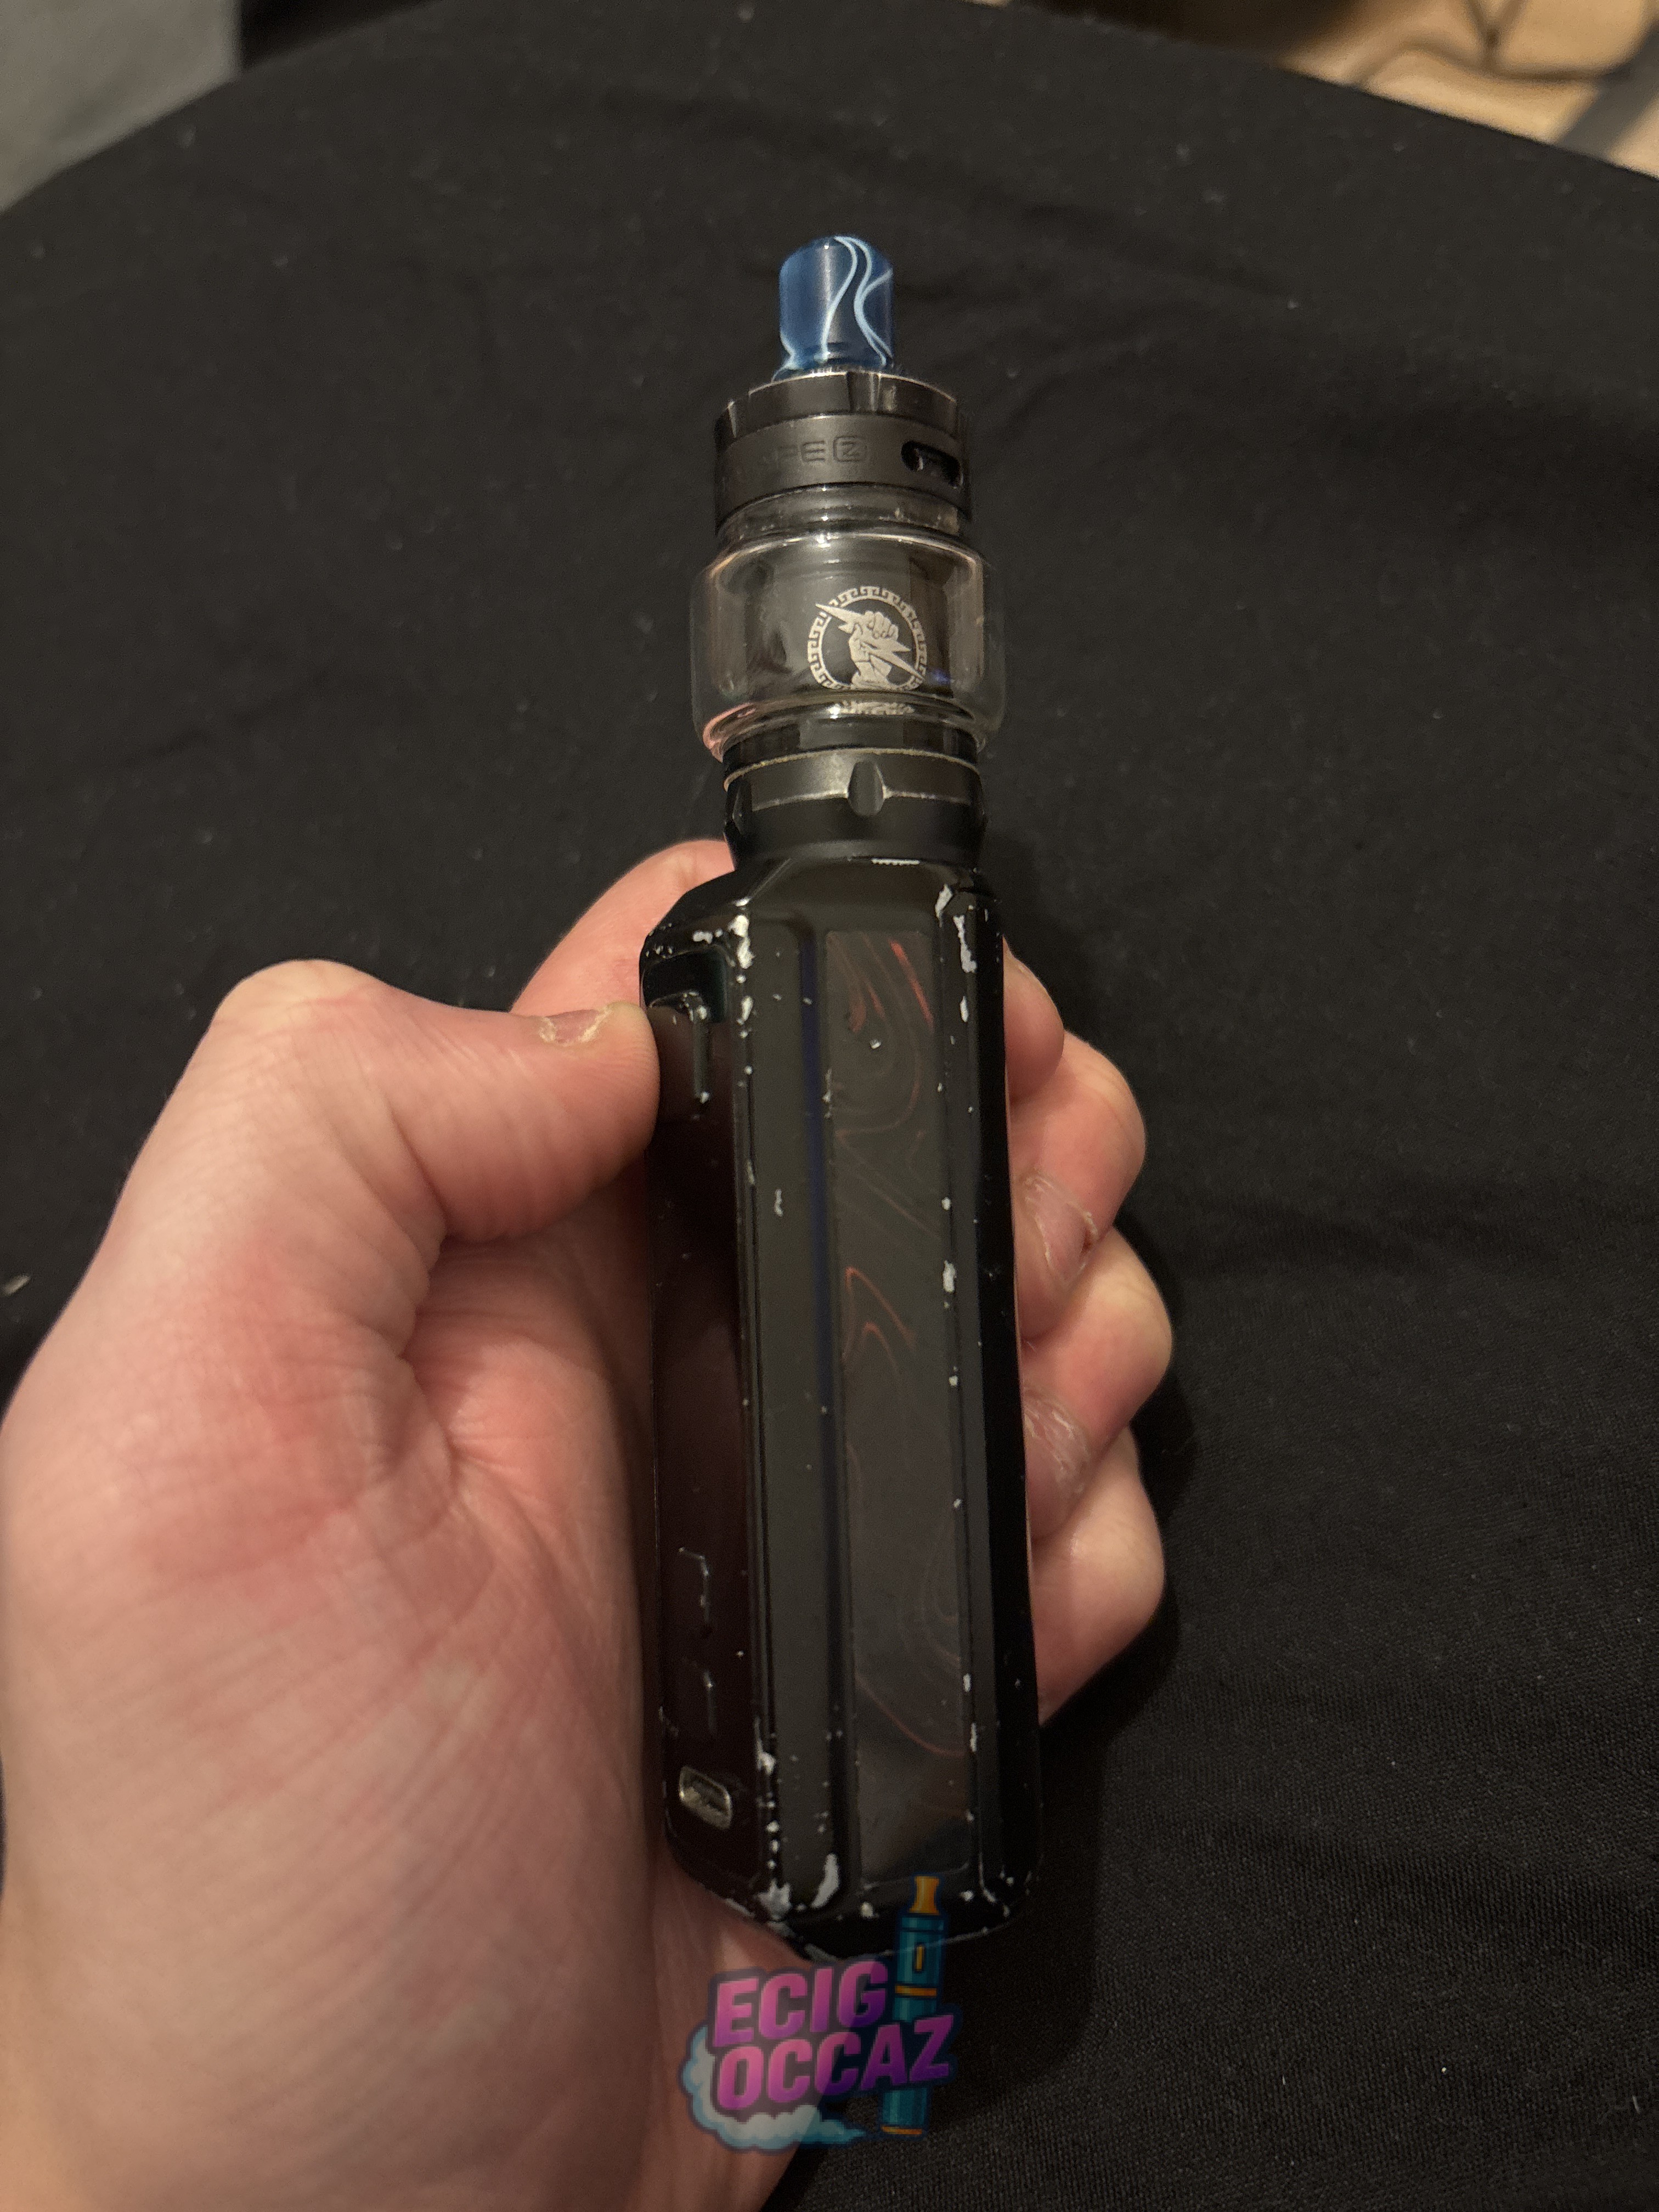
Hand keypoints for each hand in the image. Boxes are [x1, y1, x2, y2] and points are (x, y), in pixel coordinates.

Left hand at [0, 843, 1168, 2211]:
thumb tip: (595, 1041)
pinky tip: (1018, 1606)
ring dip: (1075, 1346)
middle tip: (1020, 1265)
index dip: (845, 974)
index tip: (961, 1024)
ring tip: (1020, 1449)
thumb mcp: (176, 1450)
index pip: (684, 1006)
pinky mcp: (873, 1660)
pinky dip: (1085, 1538)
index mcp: (486, 1267)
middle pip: (894, 1148)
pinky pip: (1050, 1527)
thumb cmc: (250, 1874)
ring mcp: (770, 1514)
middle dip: (1008, 1160)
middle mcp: (635, 1364)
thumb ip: (329, 1141)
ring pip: (1007, 1318)